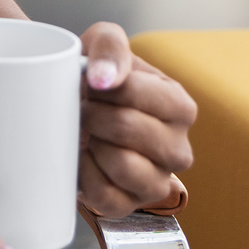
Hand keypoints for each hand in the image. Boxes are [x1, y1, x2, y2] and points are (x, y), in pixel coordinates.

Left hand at [78, 22, 195, 215]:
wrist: (68, 111)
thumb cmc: (95, 79)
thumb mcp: (103, 42)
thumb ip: (111, 46)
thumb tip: (105, 79)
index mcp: (179, 106)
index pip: (140, 93)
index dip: (105, 87)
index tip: (92, 84)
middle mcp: (177, 148)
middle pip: (127, 128)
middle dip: (93, 114)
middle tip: (83, 109)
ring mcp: (156, 181)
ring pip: (122, 165)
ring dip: (91, 143)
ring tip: (85, 132)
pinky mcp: (128, 206)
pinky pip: (103, 195)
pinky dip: (83, 174)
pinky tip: (82, 157)